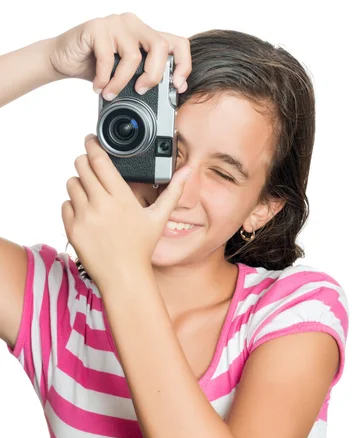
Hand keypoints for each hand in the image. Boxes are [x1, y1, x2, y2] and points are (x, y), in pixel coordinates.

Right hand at [48, 12, 190, 95]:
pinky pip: (108, 58)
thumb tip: (170, 96)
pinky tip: (99, 87)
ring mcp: (116, 23)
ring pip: (133, 56)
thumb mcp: (127, 75)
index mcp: (146, 35)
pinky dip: (104, 78)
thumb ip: (145, 77)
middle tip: (141, 91)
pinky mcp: (97, 27)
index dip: (183, 65)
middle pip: (160, 47)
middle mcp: (134, 25)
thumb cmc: (96, 67)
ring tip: (111, 94)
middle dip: (154, 76)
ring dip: (122, 83)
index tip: (177, 86)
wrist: (63, 58)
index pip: (178, 43)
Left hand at [62, 134, 191, 289]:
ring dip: (79, 184)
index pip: (99, 160)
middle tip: (90, 167)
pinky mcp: (73, 228)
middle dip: (84, 162)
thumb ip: (173, 191)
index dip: (93, 145)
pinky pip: (65, 205)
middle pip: (80, 166)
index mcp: (121, 198)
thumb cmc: (141, 248)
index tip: (92, 140)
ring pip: (71, 184)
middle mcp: (100, 204)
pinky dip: (73, 205)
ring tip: (90, 194)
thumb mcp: (159, 218)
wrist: (124, 276)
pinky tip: (86, 214)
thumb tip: (189, 170)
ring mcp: (84, 216)